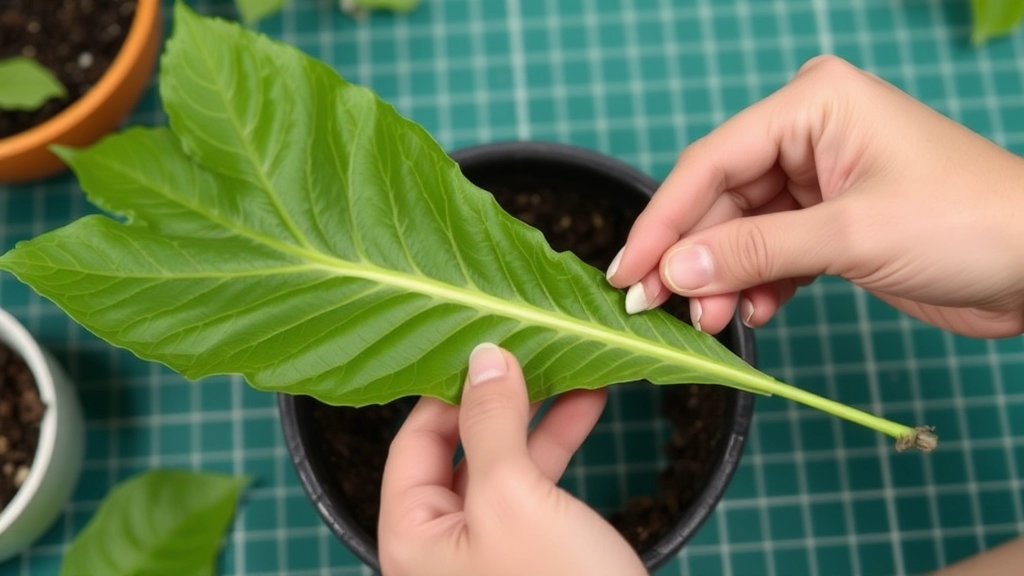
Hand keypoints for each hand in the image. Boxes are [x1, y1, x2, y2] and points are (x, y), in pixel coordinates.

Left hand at [378, 343, 645, 575]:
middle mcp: (442, 542)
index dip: (448, 388)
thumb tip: (482, 356)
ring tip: (569, 362)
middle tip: (529, 344)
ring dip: (537, 412)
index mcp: (412, 535)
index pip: (414, 439)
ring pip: (503, 460)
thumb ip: (491, 424)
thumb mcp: (515, 499)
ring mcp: (489, 548)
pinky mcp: (532, 551)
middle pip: (458, 445)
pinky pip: (536, 483)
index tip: (486, 340)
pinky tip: (588, 403)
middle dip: (499, 395)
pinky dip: (558, 442)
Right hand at [606, 55, 1023, 338]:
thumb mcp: (850, 235)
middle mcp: (808, 133)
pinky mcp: (830, 221)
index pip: (712, 161)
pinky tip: (754, 315)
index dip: (663, 220)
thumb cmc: (969, 223)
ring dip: (723, 279)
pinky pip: (772, 251)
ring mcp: (819, 178)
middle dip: (693, 257)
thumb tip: (672, 272)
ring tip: (712, 322)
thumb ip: (754, 251)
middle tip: (656, 308)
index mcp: (812, 104)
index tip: (627, 271)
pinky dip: (759, 285)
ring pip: (741, 230)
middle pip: (720, 197)